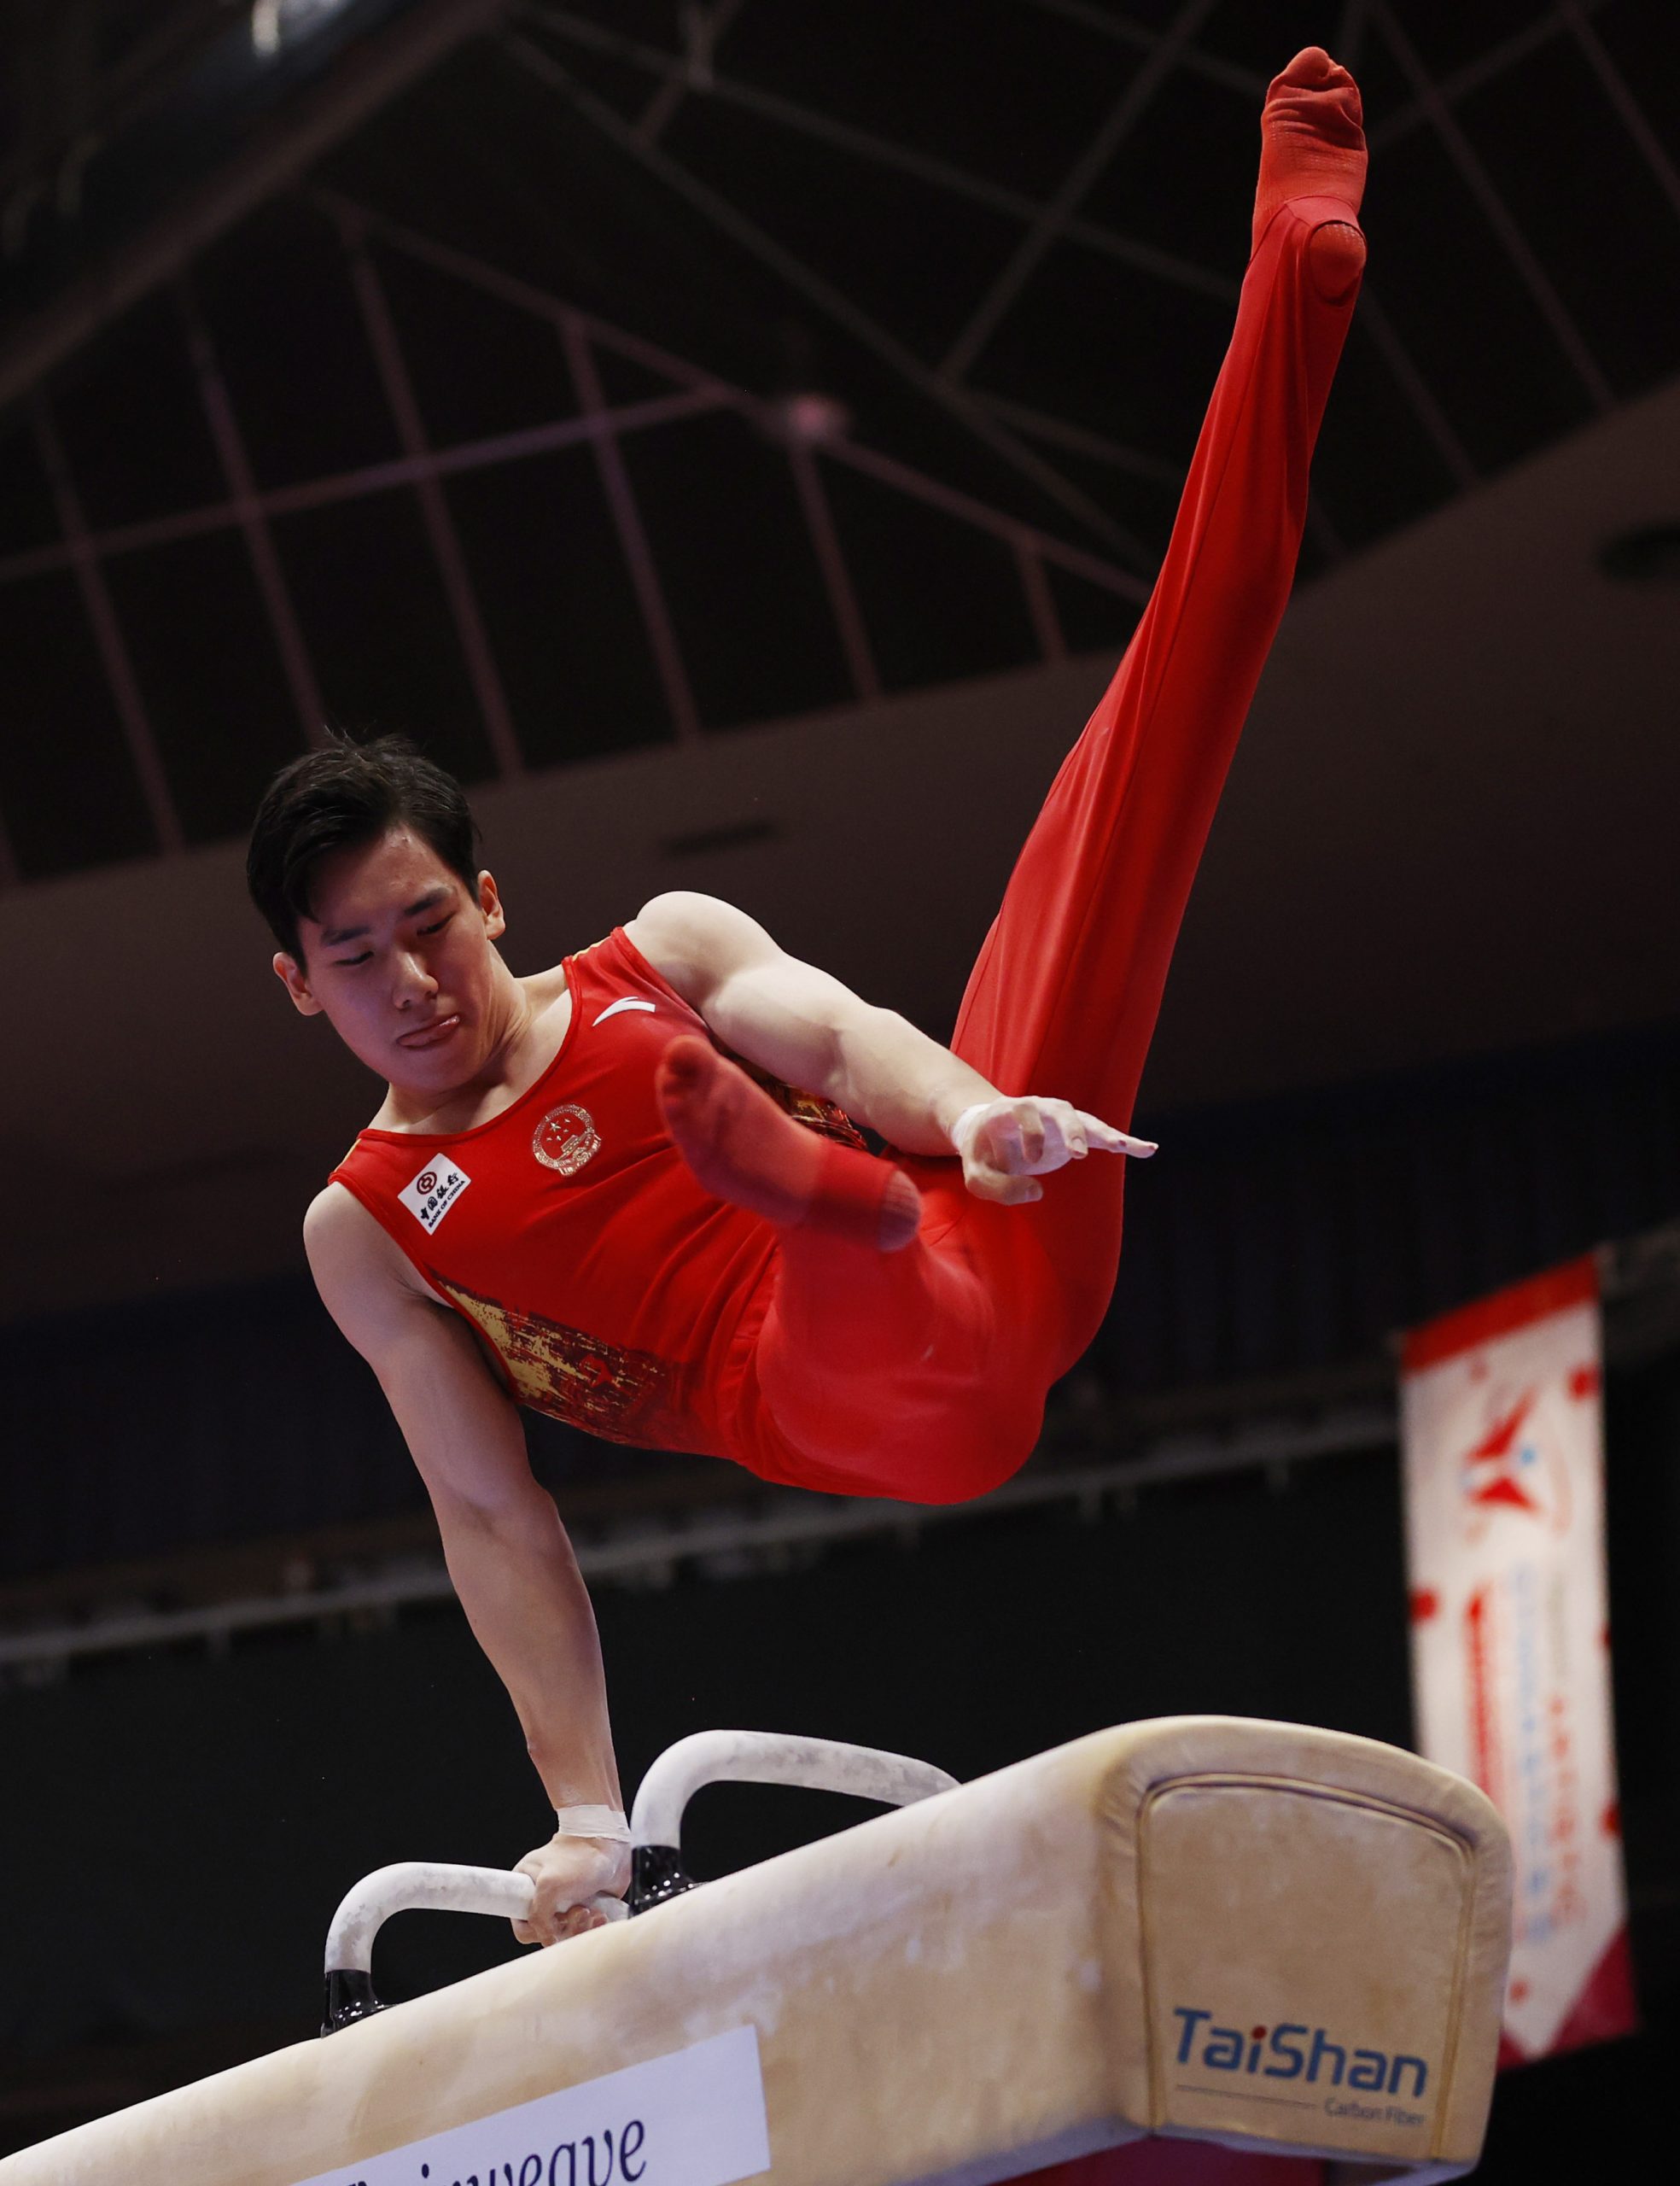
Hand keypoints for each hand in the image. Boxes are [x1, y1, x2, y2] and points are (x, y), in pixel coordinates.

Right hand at [512, 1831, 631, 1946]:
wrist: (610, 1843)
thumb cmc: (579, 1856)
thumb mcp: (549, 1886)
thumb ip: (538, 1916)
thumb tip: (547, 1939)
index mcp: (526, 1888)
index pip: (522, 1925)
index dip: (537, 1930)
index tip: (553, 1920)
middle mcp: (544, 1899)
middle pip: (547, 1935)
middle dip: (565, 1929)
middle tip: (577, 1912)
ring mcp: (565, 1905)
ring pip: (567, 1935)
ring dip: (581, 1928)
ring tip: (591, 1911)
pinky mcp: (585, 1908)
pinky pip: (585, 1931)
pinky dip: (593, 1927)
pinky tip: (600, 1914)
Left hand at [951, 1095, 1156, 1205]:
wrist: (988, 1133)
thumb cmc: (982, 1153)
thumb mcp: (976, 1175)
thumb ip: (997, 1188)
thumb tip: (1036, 1193)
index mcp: (1010, 1111)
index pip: (1024, 1111)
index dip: (1030, 1132)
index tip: (1031, 1158)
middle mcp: (1039, 1108)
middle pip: (1060, 1111)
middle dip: (1071, 1130)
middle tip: (1078, 1153)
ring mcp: (1060, 1119)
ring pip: (1086, 1121)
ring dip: (1105, 1134)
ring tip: (1126, 1148)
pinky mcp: (1075, 1132)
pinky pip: (1103, 1135)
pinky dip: (1125, 1141)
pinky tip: (1148, 1149)